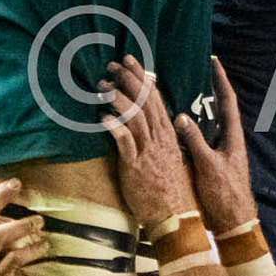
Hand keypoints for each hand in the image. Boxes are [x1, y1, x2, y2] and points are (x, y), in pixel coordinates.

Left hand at [100, 55, 197, 226]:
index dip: (142, 77)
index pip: (154, 98)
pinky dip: (115, 128)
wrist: (173, 214)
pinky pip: (125, 143)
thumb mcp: (167, 156)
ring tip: (102, 86)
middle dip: (129, 80)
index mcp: (166, 133)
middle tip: (113, 65)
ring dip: (117, 99)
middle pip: (144, 102)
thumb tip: (147, 121)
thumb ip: (158, 137)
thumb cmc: (169, 187)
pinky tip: (102, 117)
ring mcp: (147, 151)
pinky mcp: (135, 166)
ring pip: (134, 117)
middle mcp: (158, 138)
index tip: (130, 61)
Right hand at [174, 56, 256, 233]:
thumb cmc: (225, 194)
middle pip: (219, 107)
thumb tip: (180, 116)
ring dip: (198, 106)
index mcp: (232, 136)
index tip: (214, 61)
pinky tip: (176, 121)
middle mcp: (227, 139)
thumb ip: (195, 141)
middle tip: (195, 70)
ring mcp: (220, 150)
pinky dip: (190, 126)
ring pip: (208, 121)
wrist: (232, 221)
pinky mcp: (212, 161)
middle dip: (209, 87)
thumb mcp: (208, 165)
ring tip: (183, 90)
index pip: (228, 101)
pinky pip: (200, 136)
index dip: (221, 80)